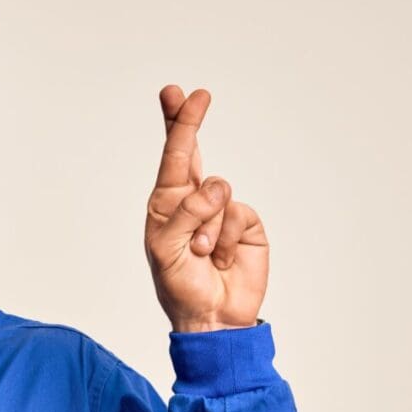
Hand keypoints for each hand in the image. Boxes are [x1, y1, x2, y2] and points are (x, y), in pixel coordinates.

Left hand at [143, 86, 267, 331]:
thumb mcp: (165, 250)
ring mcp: (221, 211)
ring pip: (218, 192)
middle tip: (197, 94)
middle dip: (189, 123)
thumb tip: (215, 186)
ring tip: (201, 255)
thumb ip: (183, 214)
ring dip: (206, 228)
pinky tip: (221, 258)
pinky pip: (237, 213)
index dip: (175, 124)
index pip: (171, 158)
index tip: (176, 93)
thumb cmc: (179, 286)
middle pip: (192, 153)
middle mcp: (192, 202)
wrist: (212, 318)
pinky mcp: (246, 224)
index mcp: (165, 205)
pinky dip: (226, 237)